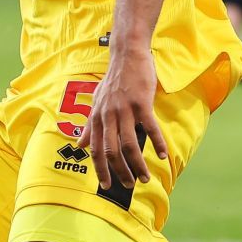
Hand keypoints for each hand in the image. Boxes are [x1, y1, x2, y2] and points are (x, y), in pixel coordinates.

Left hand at [81, 50, 168, 189]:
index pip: (96, 150)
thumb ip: (90, 125)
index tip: (106, 185)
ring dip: (137, 164)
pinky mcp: (142, 103)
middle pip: (112, 152)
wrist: (127, 55)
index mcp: (97, 117)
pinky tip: (162, 155)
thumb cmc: (113, 80)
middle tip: (129, 185)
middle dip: (120, 172)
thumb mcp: (96, 102)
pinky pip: (150, 127)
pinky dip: (157, 143)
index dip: (100, 169)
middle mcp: (108, 116)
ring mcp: (125, 110)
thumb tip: (80, 144)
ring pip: (130, 145)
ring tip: (145, 178)